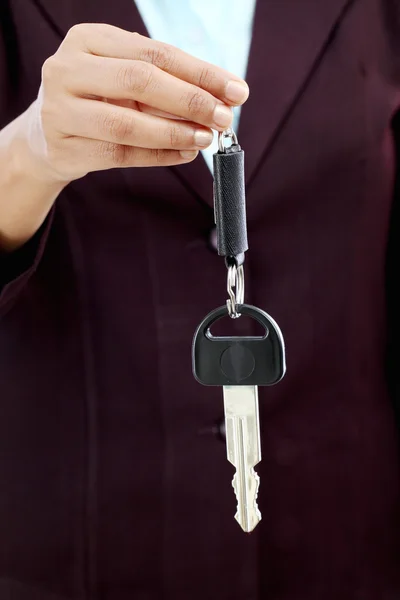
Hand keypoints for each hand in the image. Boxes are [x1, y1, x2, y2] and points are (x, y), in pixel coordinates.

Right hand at [23, 23, 248, 183]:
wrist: (46, 134)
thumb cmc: (97, 99)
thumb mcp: (125, 79)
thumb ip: (168, 83)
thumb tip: (224, 98)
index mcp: (88, 39)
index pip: (155, 53)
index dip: (201, 73)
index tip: (237, 91)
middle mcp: (67, 68)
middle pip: (140, 80)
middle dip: (190, 100)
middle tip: (224, 118)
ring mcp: (59, 109)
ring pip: (126, 123)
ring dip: (174, 132)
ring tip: (205, 139)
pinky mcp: (62, 147)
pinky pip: (119, 154)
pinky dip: (157, 156)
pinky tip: (183, 154)